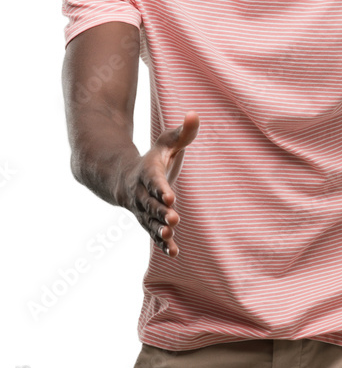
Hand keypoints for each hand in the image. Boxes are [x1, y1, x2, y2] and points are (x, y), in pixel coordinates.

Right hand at [117, 111, 199, 256]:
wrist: (121, 176)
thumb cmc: (153, 158)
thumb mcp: (166, 142)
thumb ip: (183, 132)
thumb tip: (195, 114)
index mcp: (147, 172)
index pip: (154, 180)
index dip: (161, 189)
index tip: (171, 197)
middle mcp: (141, 193)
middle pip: (150, 203)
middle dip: (161, 212)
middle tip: (173, 219)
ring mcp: (142, 209)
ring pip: (149, 221)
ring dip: (159, 230)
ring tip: (170, 237)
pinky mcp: (146, 221)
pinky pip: (152, 233)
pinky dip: (162, 243)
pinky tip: (173, 253)